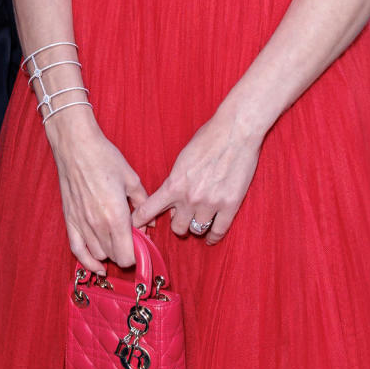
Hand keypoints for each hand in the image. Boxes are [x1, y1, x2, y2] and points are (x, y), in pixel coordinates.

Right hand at [46, 108, 147, 274]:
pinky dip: (87, 261)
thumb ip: (142, 204)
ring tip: (116, 241)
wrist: (76, 146)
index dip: (137, 255)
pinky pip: (77, 250)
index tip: (142, 246)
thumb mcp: (131, 179)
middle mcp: (97, 224)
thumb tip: (149, 223)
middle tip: (131, 239)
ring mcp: (81, 224)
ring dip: (109, 253)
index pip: (127, 255)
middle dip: (125, 252)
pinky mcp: (69, 220)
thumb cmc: (104, 158)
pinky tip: (96, 266)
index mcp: (116, 216)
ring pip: (98, 254)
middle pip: (114, 257)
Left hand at [132, 113, 261, 246]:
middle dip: (177, 223)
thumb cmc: (208, 138)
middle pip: (177, 227)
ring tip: (198, 221)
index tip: (135, 227)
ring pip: (196, 230)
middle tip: (181, 217)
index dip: (140, 221)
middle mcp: (190, 198)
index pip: (149, 210)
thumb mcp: (182, 159)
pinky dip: (213, 236)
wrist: (235, 131)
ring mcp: (210, 203)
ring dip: (196, 227)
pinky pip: (218, 230)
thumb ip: (175, 182)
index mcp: (174, 184)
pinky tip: (211, 237)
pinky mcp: (230, 205)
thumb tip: (172, 202)